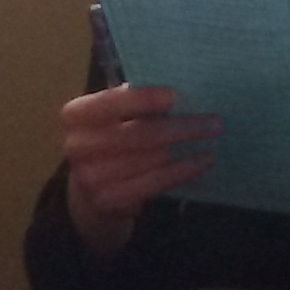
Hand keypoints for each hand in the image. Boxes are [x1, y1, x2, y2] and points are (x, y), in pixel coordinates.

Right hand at [59, 84, 217, 257]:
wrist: (89, 191)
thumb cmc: (110, 140)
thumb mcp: (112, 117)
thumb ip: (134, 102)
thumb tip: (181, 89)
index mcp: (76, 115)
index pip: (111, 102)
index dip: (143, 99)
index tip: (174, 96)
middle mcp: (77, 145)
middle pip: (138, 134)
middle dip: (181, 127)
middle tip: (213, 122)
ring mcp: (90, 177)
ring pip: (151, 159)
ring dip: (187, 149)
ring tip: (211, 139)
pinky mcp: (109, 200)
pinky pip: (155, 183)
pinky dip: (182, 171)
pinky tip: (201, 162)